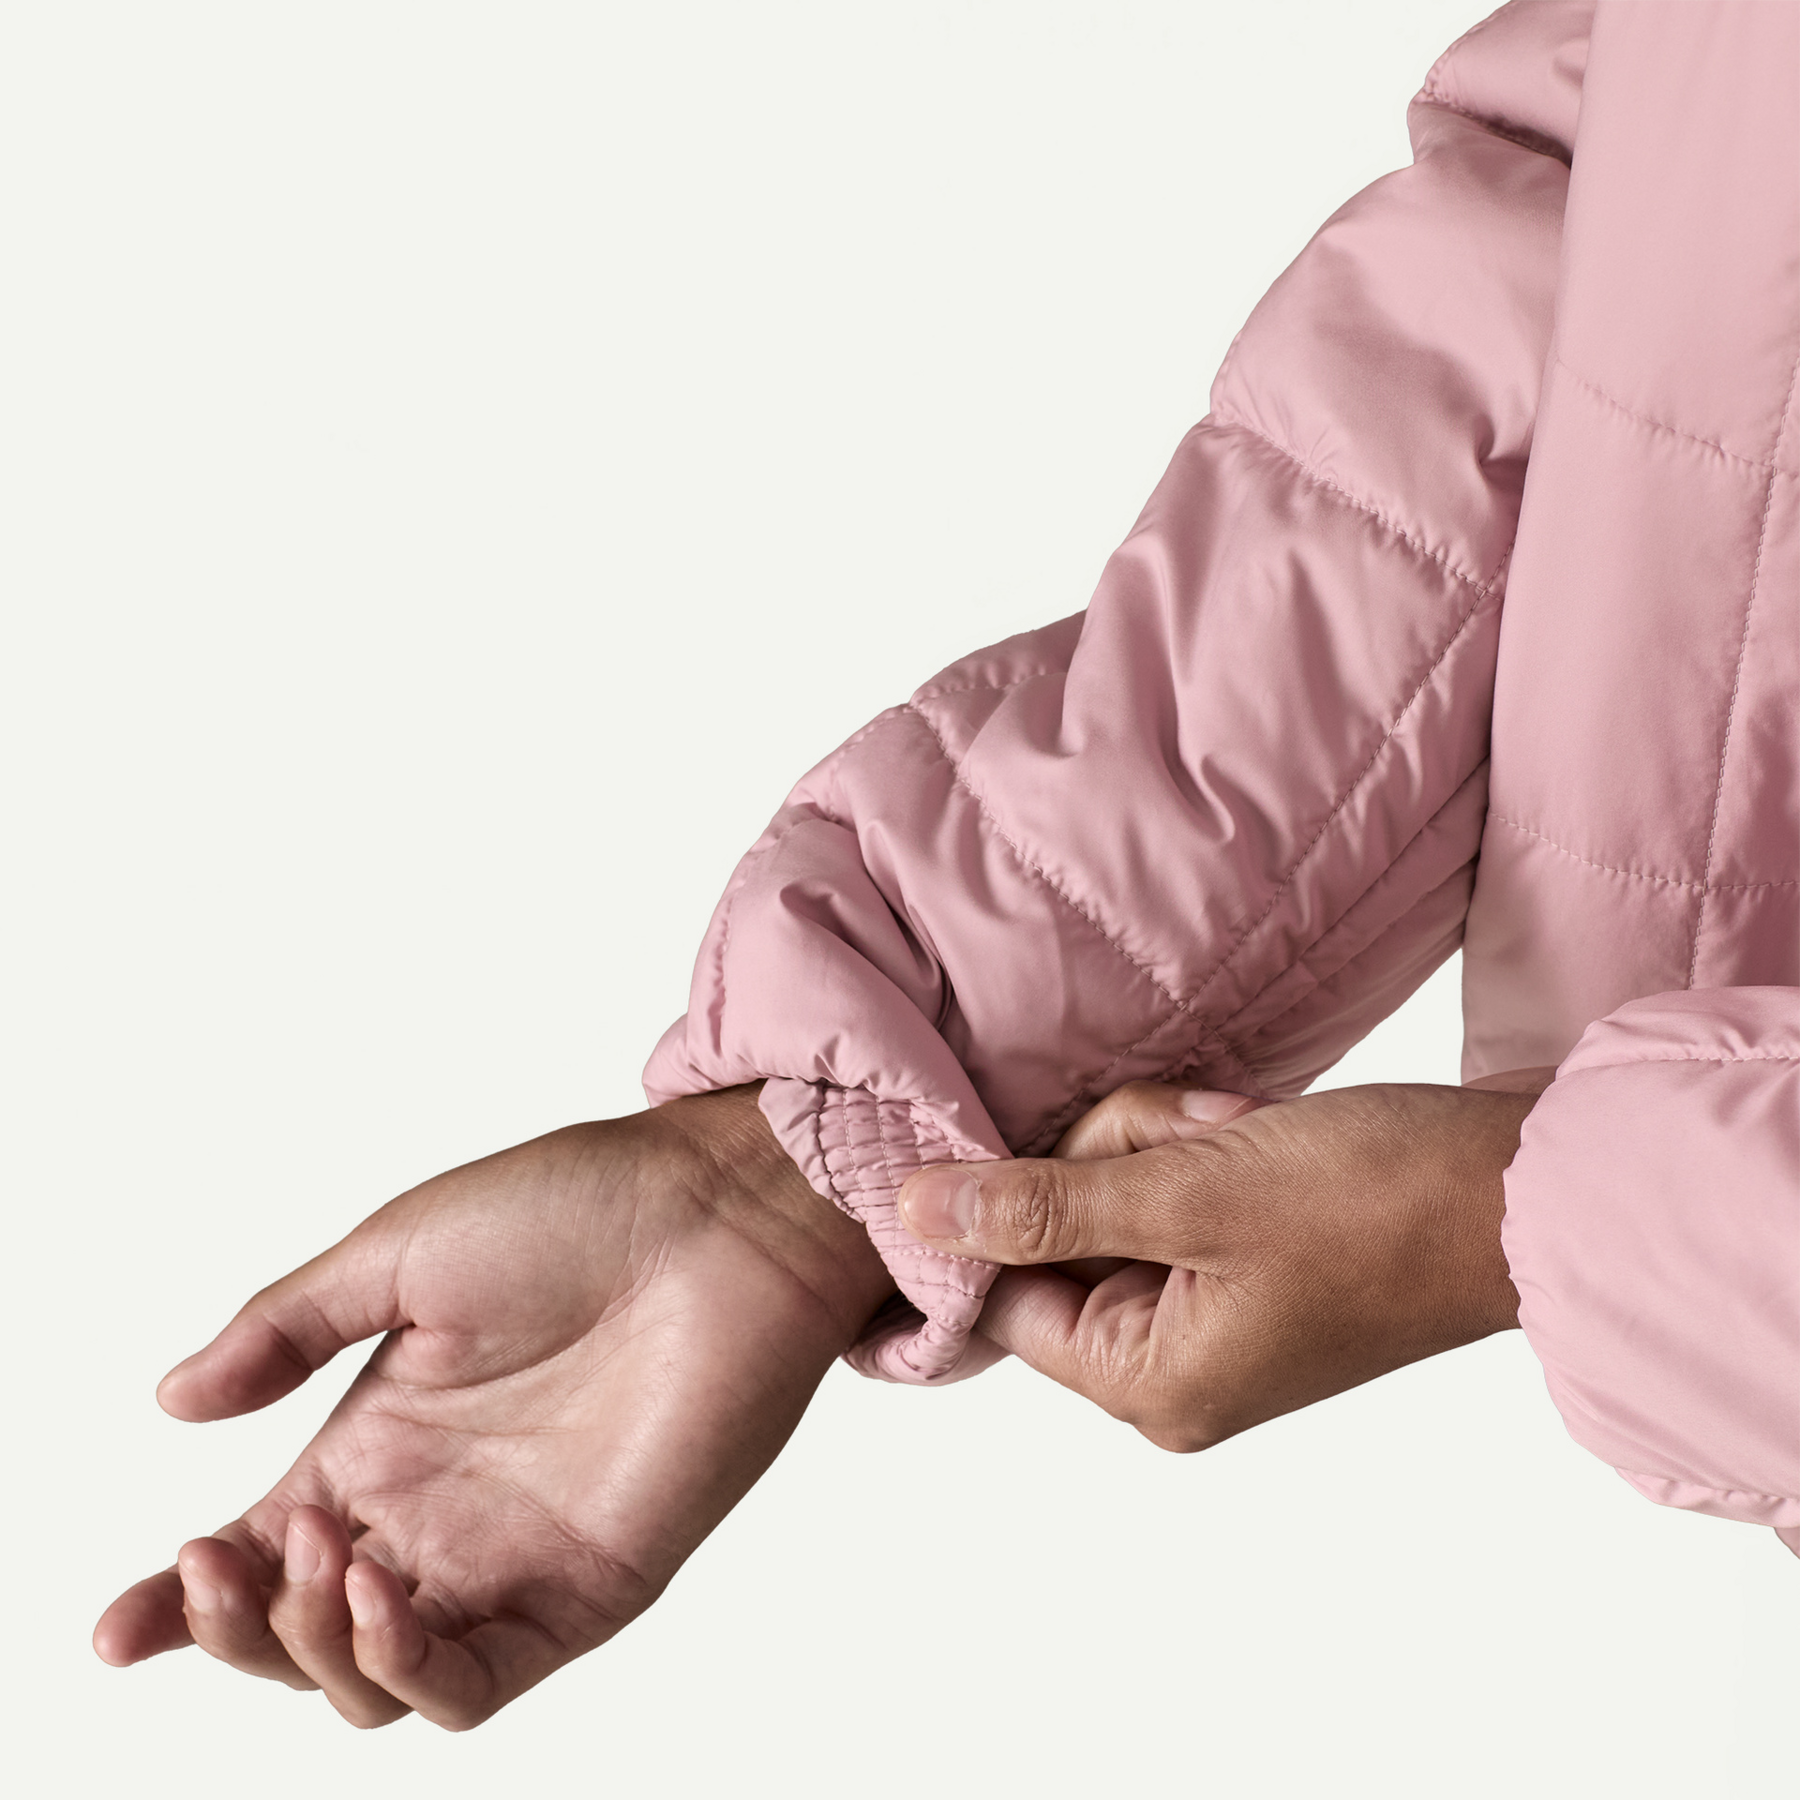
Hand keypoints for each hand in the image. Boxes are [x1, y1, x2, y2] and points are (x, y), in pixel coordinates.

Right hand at [92, 1086, 890, 1728]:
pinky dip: (406, 1673)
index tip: (110, 1632)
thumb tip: (168, 1401)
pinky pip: (476, 1683)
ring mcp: (509, 1557)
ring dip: (309, 1649)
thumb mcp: (401, 1253)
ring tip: (317, 1551)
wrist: (718, 1210)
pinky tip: (377, 1597)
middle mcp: (435, 1514)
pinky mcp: (588, 1586)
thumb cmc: (576, 1206)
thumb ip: (287, 1329)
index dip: (178, 1604)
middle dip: (230, 1627)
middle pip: (297, 1638)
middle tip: (221, 1554)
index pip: (257, 1552)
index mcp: (381, 1442)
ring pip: (371, 1684)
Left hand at [896, 1082, 1534, 1450]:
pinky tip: (1253, 1123)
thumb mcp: (1186, 1194)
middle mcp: (1177, 1364)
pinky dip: (1200, 1140)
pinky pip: (1172, 1182)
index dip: (1000, 1208)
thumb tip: (914, 1208)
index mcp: (1152, 1384)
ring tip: (1235, 1127)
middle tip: (1187, 1137)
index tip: (1016, 1138)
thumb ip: (1040, 1202)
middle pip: (1059, 1237)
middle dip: (1111, 1160)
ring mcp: (1218, 1308)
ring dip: (1162, 1140)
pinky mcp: (1251, 1252)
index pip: (1003, 1298)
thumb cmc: (1373, 1204)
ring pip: (1114, 1194)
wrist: (1523, 1181)